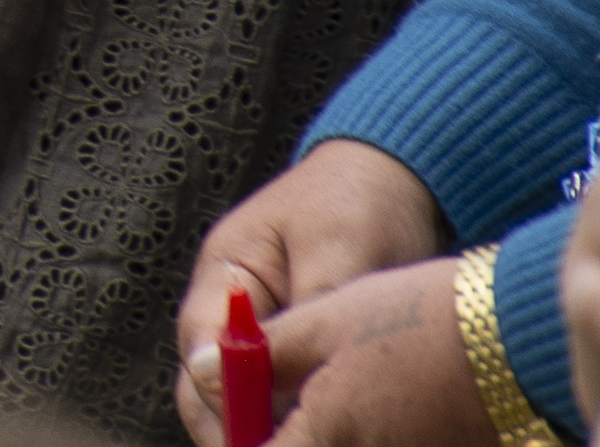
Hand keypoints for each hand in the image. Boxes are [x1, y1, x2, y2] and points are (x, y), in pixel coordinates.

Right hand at [176, 141, 448, 442]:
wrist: (398, 178)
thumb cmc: (360, 202)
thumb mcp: (337, 252)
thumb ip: (293, 317)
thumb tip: (232, 373)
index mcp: (224, 277)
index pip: (201, 353)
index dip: (222, 402)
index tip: (261, 439)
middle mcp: (230, 310)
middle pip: (210, 390)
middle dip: (242, 430)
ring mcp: (262, 332)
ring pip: (248, 401)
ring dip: (276, 426)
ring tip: (323, 437)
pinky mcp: (297, 351)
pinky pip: (287, 398)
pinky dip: (307, 417)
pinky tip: (340, 427)